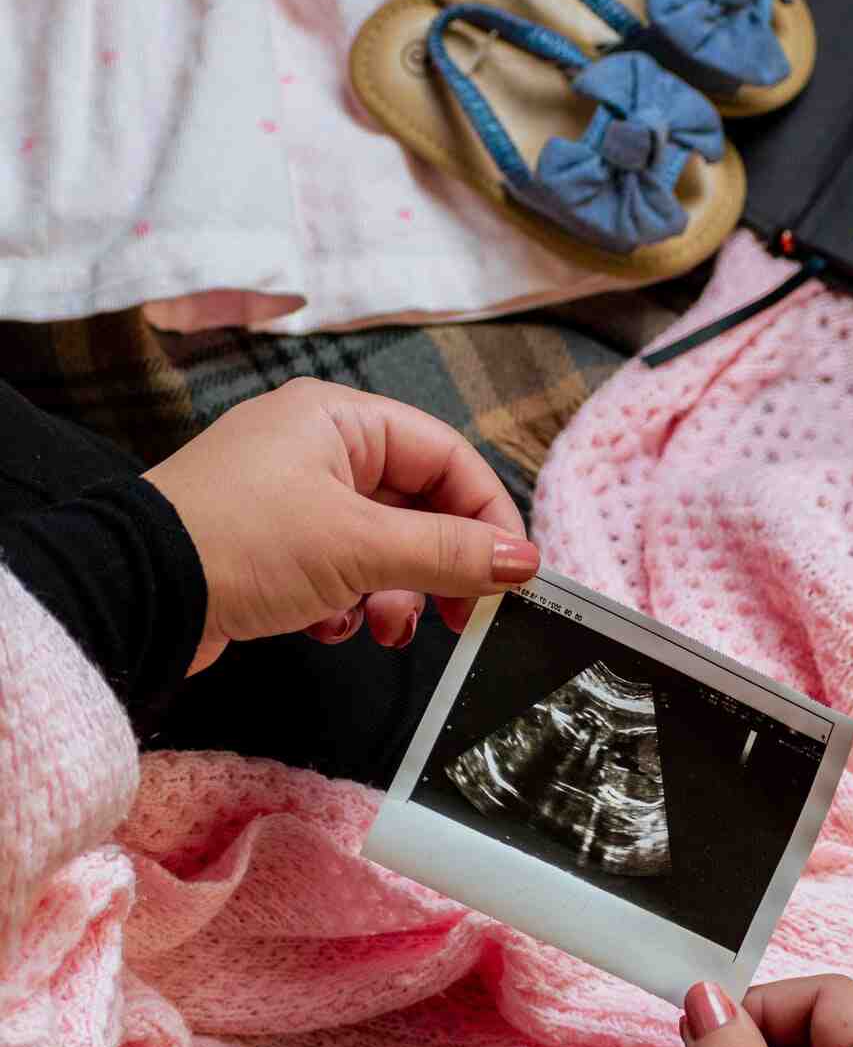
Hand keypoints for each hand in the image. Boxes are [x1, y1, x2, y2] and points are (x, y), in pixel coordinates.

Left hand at [143, 378, 538, 674]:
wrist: (136, 595)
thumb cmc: (236, 543)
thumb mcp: (359, 547)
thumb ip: (448, 553)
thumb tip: (521, 561)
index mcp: (339, 419)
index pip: (445, 456)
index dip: (487, 514)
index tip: (512, 573)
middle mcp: (316, 449)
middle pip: (416, 504)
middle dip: (437, 564)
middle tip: (459, 613)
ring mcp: (291, 499)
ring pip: (380, 546)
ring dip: (393, 593)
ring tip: (383, 627)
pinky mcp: (270, 547)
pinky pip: (339, 572)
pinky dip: (346, 605)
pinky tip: (328, 625)